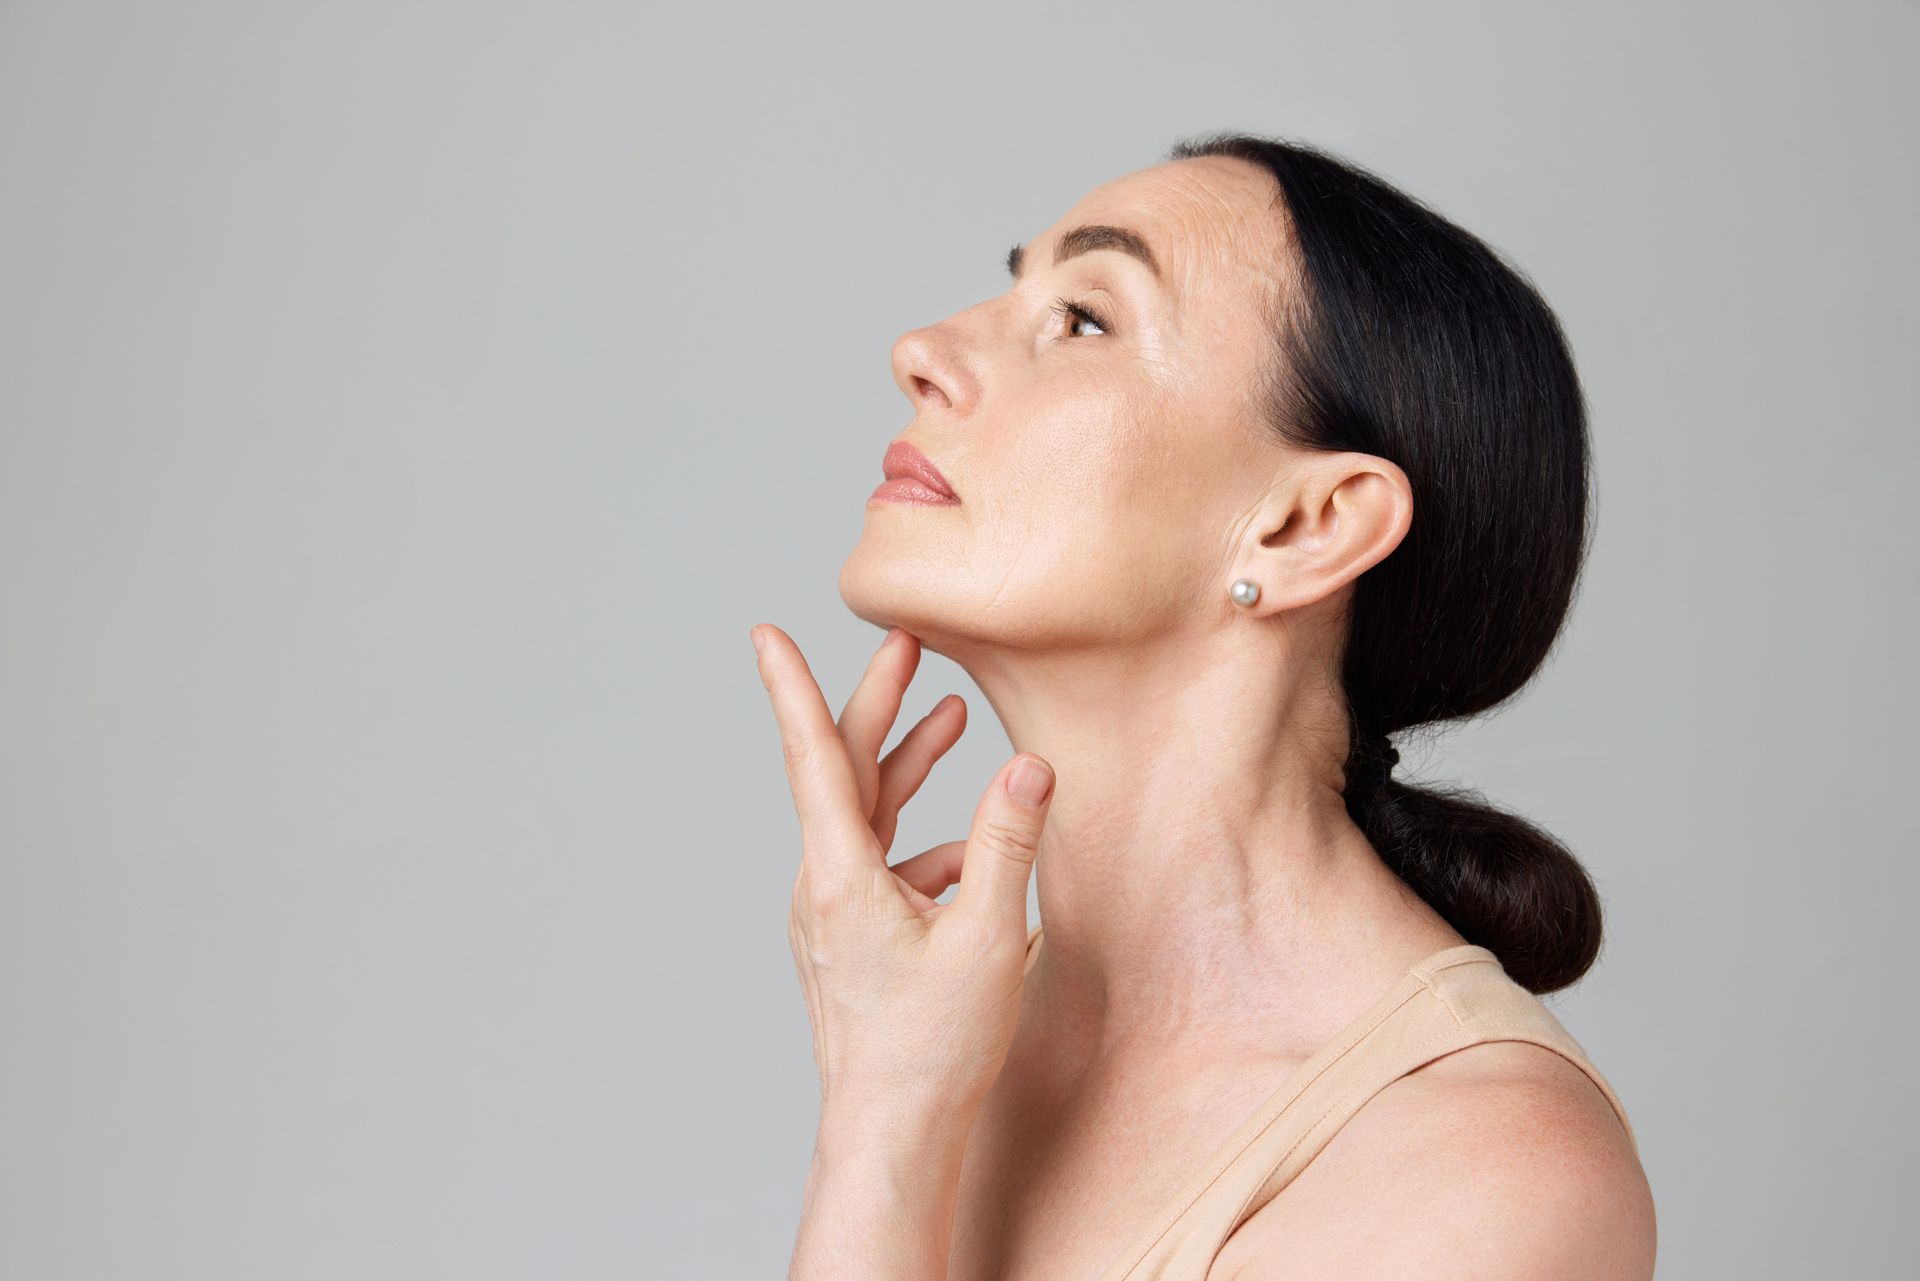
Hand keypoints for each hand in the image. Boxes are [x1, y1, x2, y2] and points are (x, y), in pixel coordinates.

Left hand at [750, 622, 1055, 1126]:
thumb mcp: (987, 938)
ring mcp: (831, 915)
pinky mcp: (849, 940)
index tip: (765, 635)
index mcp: (840, 876)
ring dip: (908, 768)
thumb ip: (1007, 844)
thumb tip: (1028, 766)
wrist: (892, 1135)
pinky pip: (883, 866)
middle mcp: (822, 887)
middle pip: (846, 773)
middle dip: (880, 704)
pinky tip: (977, 858)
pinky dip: (926, 844)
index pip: (815, 757)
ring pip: (866, 817)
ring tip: (952, 720)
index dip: (793, 688)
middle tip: (908, 644)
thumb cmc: (933, 1048)